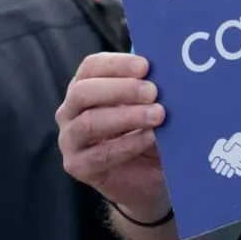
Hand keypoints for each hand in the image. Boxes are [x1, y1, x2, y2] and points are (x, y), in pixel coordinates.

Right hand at [56, 52, 169, 221]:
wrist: (150, 175)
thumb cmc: (149, 128)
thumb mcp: (153, 103)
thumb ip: (152, 86)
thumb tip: (169, 67)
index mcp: (87, 86)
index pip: (91, 67)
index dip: (117, 64)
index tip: (145, 66)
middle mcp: (71, 111)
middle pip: (84, 92)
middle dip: (122, 89)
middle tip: (154, 92)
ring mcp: (70, 140)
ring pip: (89, 123)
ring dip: (127, 116)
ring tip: (158, 115)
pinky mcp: (77, 166)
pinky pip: (99, 154)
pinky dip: (129, 144)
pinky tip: (151, 138)